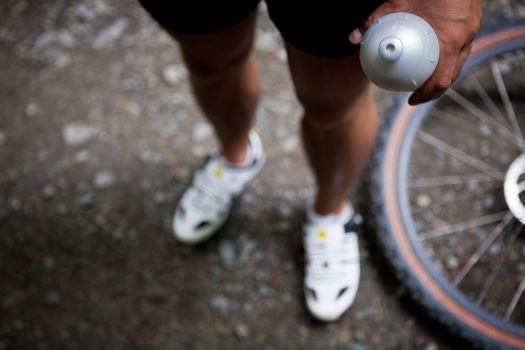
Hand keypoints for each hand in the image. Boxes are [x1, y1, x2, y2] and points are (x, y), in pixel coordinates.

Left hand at [349, 0, 482, 104]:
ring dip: (442, 73)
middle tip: (416, 93)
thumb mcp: (397, 3)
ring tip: (424, 77)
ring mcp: (471, 30)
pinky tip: (433, 53)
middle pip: (452, 75)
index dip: (427, 95)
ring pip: (458, 61)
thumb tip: (354, 38)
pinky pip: (461, 48)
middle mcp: (465, 38)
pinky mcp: (472, 22)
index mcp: (451, 40)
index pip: (441, 80)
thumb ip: (375, 20)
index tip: (412, 100)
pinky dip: (447, 55)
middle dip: (434, 89)